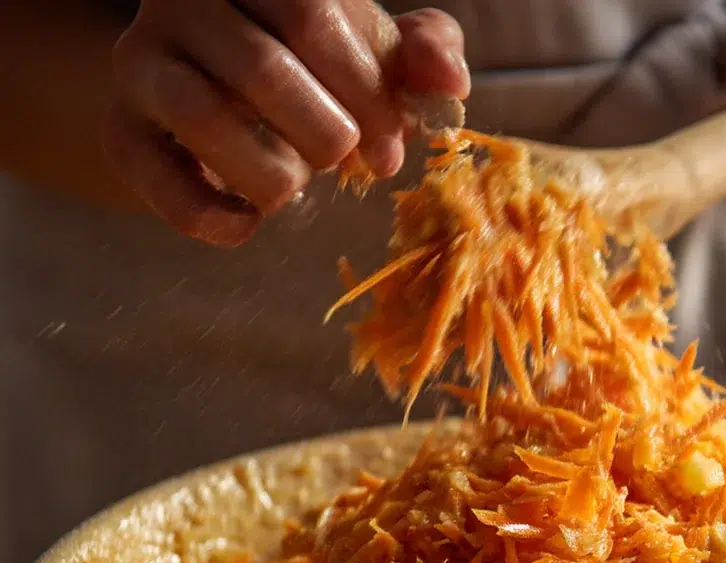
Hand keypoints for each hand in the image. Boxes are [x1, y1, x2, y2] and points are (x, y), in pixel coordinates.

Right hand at [105, 2, 469, 246]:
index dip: (366, 92)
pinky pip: (159, 181)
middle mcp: (184, 4)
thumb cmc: (317, 70)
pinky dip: (214, 219)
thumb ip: (423, 54)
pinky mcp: (122, 132)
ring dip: (272, 175)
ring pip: (202, 117)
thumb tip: (449, 85)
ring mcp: (142, 65)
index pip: (313, 15)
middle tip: (345, 162)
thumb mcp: (377, 53)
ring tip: (294, 186)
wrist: (223, 95)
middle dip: (326, 137)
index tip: (391, 149)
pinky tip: (248, 222)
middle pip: (260, 67)